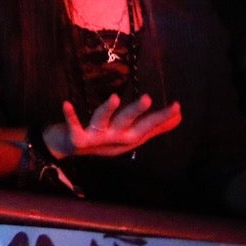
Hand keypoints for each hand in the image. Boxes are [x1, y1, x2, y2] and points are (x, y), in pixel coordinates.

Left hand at [45, 93, 180, 158]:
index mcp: (128, 136)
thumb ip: (154, 126)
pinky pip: (73, 125)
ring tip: (114, 97)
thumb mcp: (133, 134)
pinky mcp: (77, 137)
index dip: (162, 117)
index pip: (148, 125)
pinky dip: (70, 116)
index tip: (177, 107)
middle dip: (137, 111)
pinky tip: (66, 104)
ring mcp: (96, 137)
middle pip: (128, 122)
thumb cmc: (106, 139)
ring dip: (108, 110)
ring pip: (103, 121)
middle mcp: (115, 137)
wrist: (72, 147)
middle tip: (147, 98)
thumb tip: (179, 117)